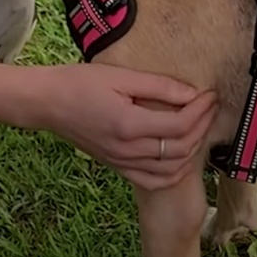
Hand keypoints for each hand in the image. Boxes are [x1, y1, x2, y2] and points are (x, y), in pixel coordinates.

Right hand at [37, 63, 217, 190]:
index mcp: (128, 124)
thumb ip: (158, 86)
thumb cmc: (78, 83)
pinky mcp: (116, 166)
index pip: (180, 124)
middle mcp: (127, 149)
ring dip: (192, 149)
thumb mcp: (119, 76)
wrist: (47, 102)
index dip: (201, 110)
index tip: (209, 94)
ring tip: (198, 127)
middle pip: (181, 147)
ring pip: (171, 168)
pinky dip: (173, 173)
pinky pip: (153, 180)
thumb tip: (192, 94)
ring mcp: (121, 161)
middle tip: (208, 107)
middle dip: (202, 126)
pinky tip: (181, 158)